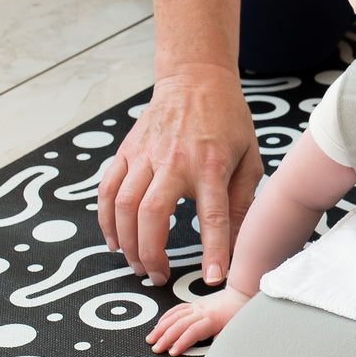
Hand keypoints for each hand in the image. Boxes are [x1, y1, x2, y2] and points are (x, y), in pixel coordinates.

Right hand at [98, 64, 264, 286]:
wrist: (196, 79)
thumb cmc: (228, 121)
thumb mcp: (249, 158)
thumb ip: (242, 201)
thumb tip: (240, 243)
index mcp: (210, 166)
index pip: (213, 216)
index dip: (213, 250)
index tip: (212, 277)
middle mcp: (174, 161)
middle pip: (152, 213)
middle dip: (151, 252)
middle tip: (157, 276)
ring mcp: (146, 155)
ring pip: (124, 204)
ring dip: (126, 241)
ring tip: (136, 265)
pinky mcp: (127, 151)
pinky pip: (108, 189)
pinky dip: (106, 219)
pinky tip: (114, 240)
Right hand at [148, 287, 252, 355]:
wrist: (241, 294)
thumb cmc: (239, 313)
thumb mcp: (235, 329)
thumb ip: (222, 340)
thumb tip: (213, 351)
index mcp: (211, 319)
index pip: (192, 332)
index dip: (181, 343)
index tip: (172, 353)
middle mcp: (201, 311)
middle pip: (179, 324)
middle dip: (165, 337)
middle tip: (156, 348)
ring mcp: (196, 306)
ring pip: (174, 316)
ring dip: (161, 328)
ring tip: (151, 338)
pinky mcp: (195, 304)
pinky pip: (177, 309)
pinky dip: (166, 317)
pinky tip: (159, 324)